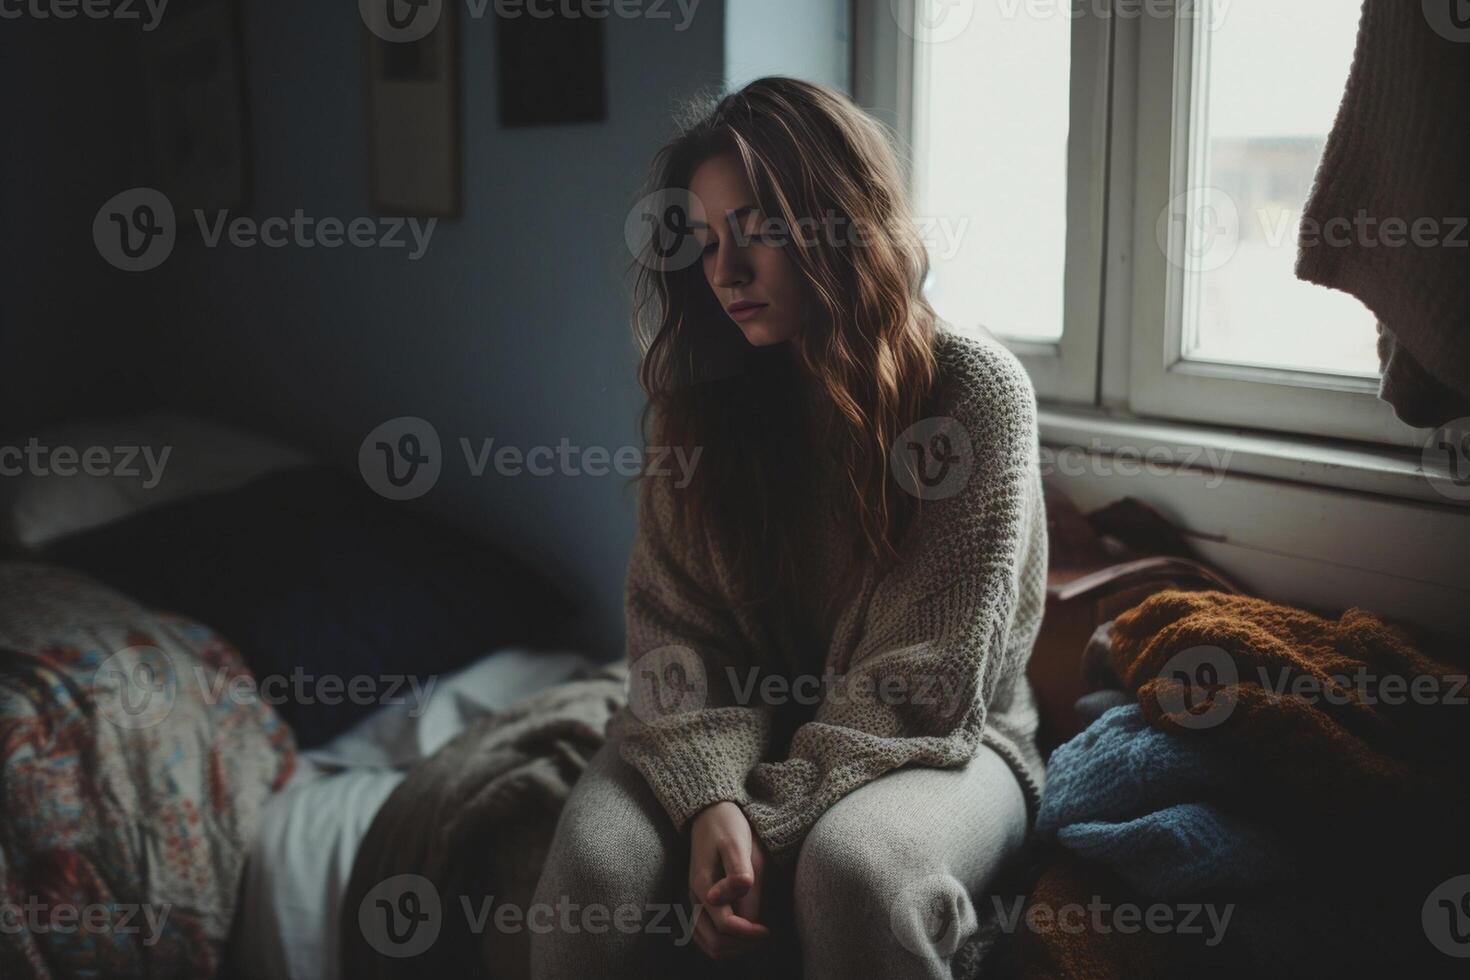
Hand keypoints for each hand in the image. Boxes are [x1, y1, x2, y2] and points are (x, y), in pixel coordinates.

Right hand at [687, 801, 770, 959]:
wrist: (708, 812)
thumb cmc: (727, 825)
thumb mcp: (737, 842)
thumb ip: (739, 870)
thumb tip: (740, 891)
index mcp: (704, 885)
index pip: (726, 926)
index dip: (750, 934)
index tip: (769, 930)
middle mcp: (695, 897)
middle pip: (715, 943)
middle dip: (743, 946)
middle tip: (766, 936)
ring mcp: (694, 900)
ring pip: (708, 943)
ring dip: (734, 947)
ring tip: (757, 936)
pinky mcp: (698, 900)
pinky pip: (704, 934)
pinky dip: (723, 942)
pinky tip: (743, 932)